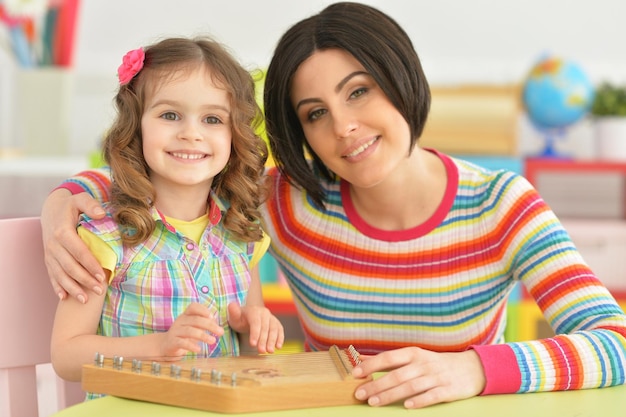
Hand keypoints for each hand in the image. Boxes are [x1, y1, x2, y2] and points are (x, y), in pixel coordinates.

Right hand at [41, 189, 106, 302]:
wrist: (51, 210)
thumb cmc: (71, 206)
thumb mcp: (81, 199)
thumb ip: (91, 205)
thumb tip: (101, 213)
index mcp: (63, 232)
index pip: (79, 251)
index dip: (91, 264)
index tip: (103, 275)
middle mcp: (53, 245)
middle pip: (70, 266)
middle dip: (85, 280)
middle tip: (100, 290)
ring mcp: (49, 254)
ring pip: (60, 274)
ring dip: (72, 288)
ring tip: (85, 300)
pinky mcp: (48, 259)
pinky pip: (51, 275)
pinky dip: (57, 287)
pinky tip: (64, 298)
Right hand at [160, 303, 223, 359]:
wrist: (166, 345)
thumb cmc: (184, 335)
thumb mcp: (194, 327)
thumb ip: (204, 323)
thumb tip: (216, 323)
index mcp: (186, 315)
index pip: (193, 307)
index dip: (203, 310)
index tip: (212, 317)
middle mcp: (180, 321)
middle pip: (196, 320)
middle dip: (210, 326)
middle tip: (221, 332)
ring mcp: (175, 331)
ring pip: (190, 331)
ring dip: (203, 336)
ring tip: (213, 341)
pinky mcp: (172, 342)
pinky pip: (182, 343)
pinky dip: (191, 346)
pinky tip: (199, 349)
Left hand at [227, 302, 283, 353]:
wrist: (248, 317)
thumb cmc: (240, 319)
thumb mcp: (234, 317)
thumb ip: (233, 313)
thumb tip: (231, 305)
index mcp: (253, 310)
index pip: (255, 322)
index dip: (255, 333)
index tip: (252, 344)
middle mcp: (264, 313)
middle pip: (265, 327)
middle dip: (263, 340)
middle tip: (261, 351)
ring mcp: (271, 318)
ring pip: (274, 329)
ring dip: (272, 340)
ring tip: (270, 351)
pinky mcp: (276, 323)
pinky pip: (280, 330)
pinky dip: (280, 338)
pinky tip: (278, 346)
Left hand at [351, 347, 485, 408]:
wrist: (471, 368)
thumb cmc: (435, 364)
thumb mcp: (414, 357)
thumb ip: (390, 360)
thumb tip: (362, 359)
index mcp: (414, 354)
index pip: (389, 357)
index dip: (371, 365)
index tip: (356, 373)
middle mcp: (424, 364)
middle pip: (396, 374)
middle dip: (376, 384)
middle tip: (360, 394)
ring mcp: (436, 377)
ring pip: (410, 386)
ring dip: (391, 394)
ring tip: (374, 402)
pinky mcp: (448, 390)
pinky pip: (432, 396)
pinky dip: (419, 401)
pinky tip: (407, 407)